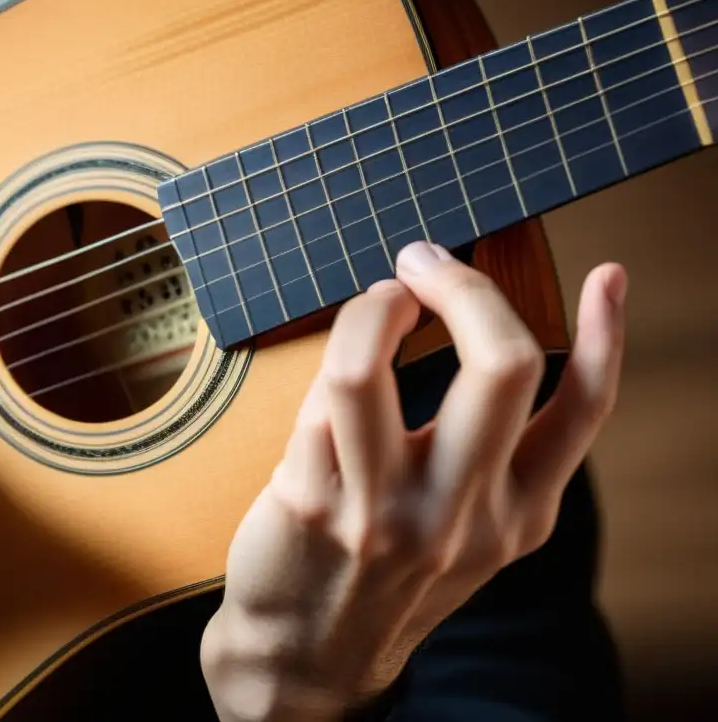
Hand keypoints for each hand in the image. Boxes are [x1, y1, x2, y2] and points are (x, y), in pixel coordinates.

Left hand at [201, 241, 625, 720]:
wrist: (309, 652)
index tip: (606, 276)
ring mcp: (384, 511)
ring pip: (367, 369)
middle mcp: (464, 514)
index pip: (584, 411)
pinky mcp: (312, 501)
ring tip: (377, 304)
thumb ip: (492, 449)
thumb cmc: (388, 571)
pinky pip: (318, 397)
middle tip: (426, 263)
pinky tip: (335, 371)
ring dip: (371, 307)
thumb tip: (486, 329)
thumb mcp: (469, 527)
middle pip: (502, 365)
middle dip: (463, 286)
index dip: (606, 334)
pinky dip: (331, 362)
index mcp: (520, 514)